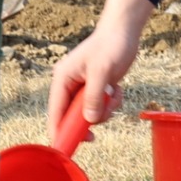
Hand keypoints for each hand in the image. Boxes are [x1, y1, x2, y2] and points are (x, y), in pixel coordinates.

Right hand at [50, 0, 156, 133]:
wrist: (125, 31)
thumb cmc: (111, 45)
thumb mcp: (102, 72)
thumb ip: (93, 97)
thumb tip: (90, 121)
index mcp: (62, 79)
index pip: (55, 111)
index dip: (58, 131)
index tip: (63, 149)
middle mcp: (70, 84)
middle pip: (72, 115)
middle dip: (88, 120)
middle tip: (95, 134)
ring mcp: (83, 87)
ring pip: (90, 113)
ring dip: (104, 110)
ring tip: (114, 96)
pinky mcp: (96, 87)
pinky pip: (101, 106)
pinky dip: (111, 103)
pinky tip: (117, 90)